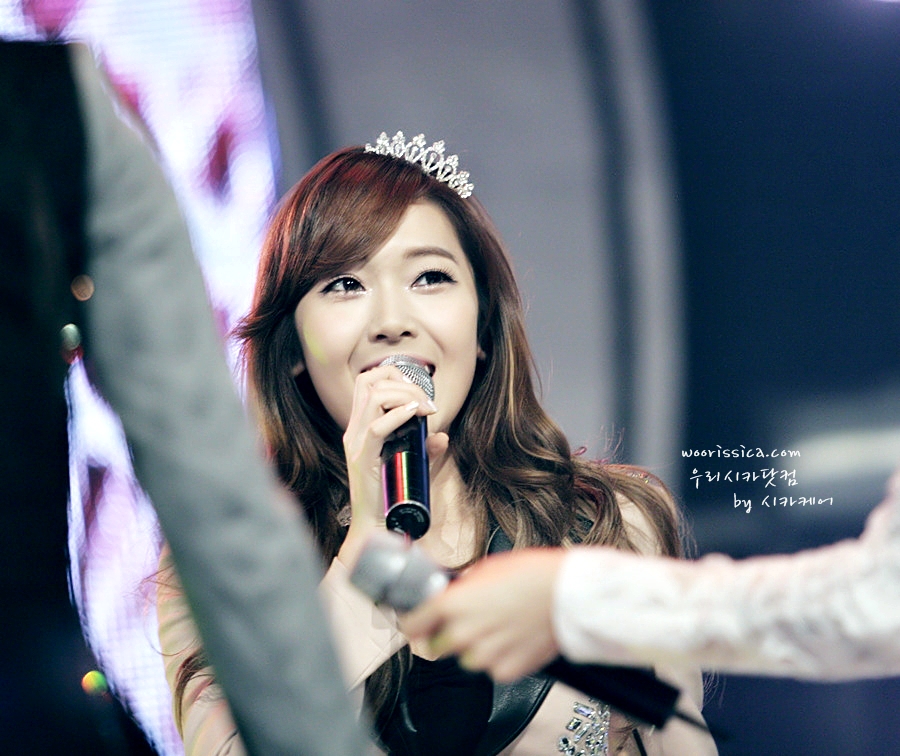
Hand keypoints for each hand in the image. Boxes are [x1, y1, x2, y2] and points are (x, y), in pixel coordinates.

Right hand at [338, 365, 441, 565]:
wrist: (376, 525)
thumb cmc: (392, 495)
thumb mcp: (413, 464)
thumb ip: (426, 448)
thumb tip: (442, 435)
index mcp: (360, 426)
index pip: (368, 381)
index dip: (395, 375)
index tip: (420, 393)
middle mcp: (354, 430)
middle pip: (369, 381)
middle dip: (403, 381)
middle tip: (427, 402)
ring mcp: (356, 442)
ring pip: (374, 396)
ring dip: (405, 395)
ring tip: (424, 409)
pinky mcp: (362, 458)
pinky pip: (377, 427)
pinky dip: (399, 415)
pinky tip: (416, 415)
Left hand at [401, 548, 566, 681]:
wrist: (567, 595)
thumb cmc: (531, 575)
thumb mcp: (485, 570)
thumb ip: (461, 590)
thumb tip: (451, 596)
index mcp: (451, 605)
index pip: (412, 626)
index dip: (417, 623)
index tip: (420, 623)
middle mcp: (462, 634)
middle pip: (437, 647)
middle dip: (449, 635)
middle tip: (471, 621)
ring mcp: (483, 656)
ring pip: (466, 659)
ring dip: (476, 647)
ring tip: (500, 627)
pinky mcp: (505, 671)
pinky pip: (492, 669)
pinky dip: (500, 658)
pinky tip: (514, 638)